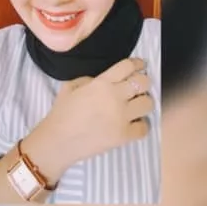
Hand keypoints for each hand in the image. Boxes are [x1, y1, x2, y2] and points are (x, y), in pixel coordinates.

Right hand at [27, 58, 153, 177]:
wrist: (58, 141)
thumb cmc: (62, 113)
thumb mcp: (71, 86)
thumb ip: (90, 79)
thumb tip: (106, 82)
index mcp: (101, 83)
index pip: (128, 67)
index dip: (137, 64)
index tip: (140, 65)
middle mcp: (115, 97)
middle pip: (143, 82)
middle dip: (143, 82)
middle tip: (137, 87)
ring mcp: (121, 117)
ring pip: (148, 104)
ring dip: (143, 102)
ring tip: (135, 106)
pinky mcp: (124, 136)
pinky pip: (144, 127)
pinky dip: (140, 124)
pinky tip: (132, 123)